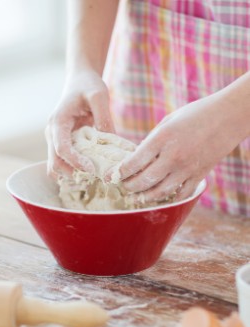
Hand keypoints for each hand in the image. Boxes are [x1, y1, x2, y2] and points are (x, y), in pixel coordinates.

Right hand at [46, 71, 114, 178]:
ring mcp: (54, 140)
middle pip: (54, 163)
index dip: (75, 162)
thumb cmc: (88, 85)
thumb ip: (103, 117)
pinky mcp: (60, 144)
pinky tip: (90, 169)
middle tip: (95, 176)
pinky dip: (73, 170)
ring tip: (93, 175)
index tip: (92, 169)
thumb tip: (111, 141)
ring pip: (55, 167)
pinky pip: (62, 163)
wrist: (79, 80)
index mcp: (58, 122)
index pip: (61, 149)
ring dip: (71, 174)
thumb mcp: (99, 95)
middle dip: (72, 173)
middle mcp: (52, 133)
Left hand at [119, 94, 245, 202]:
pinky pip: (181, 194)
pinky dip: (168, 198)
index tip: (108, 176)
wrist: (230, 115)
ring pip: (160, 192)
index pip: (133, 162)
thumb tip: (135, 159)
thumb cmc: (195, 114)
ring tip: (136, 196)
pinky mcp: (200, 175)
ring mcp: (187, 168)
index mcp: (161, 139)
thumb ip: (151, 142)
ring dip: (144, 196)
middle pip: (143, 181)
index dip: (118, 172)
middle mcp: (173, 156)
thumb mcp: (167, 122)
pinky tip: (159, 197)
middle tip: (121, 186)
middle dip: (128, 186)